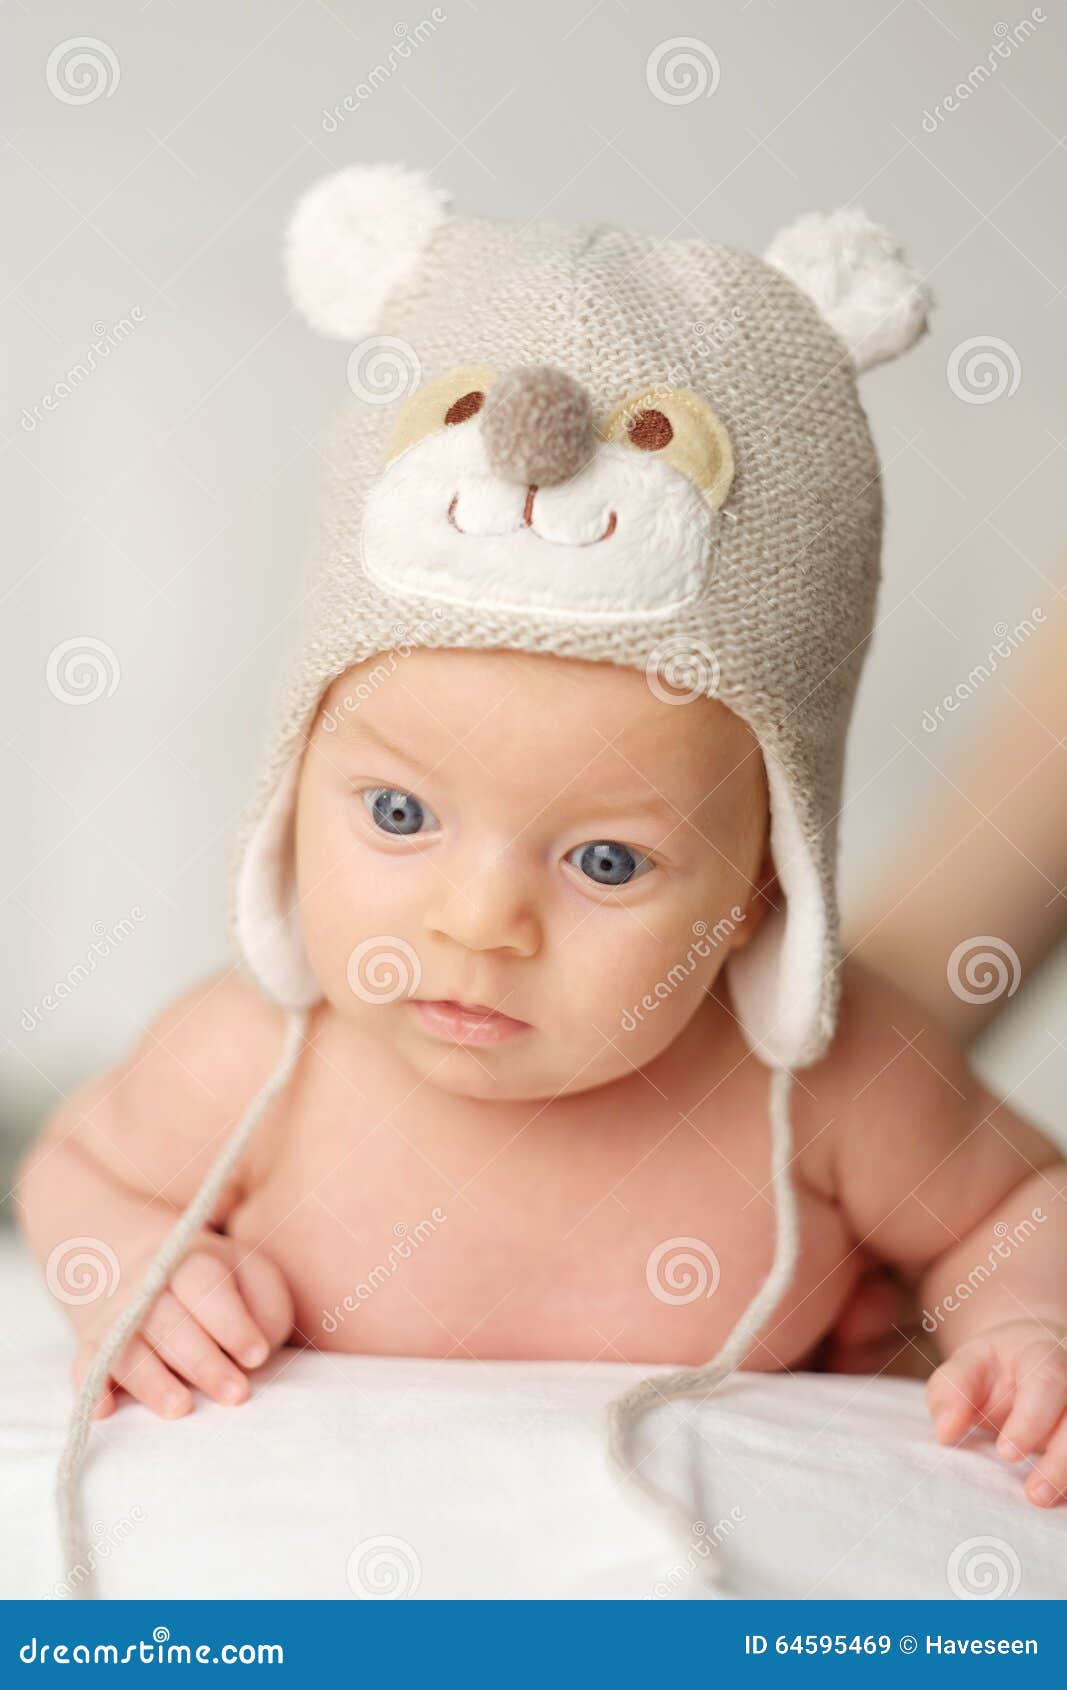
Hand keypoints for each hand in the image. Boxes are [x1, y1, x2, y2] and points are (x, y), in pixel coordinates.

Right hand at [72, 1233, 293, 1420]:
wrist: (146, 1264)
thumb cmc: (218, 1281)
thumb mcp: (252, 1275)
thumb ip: (265, 1305)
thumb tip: (257, 1350)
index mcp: (191, 1260)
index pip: (205, 1285)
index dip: (231, 1322)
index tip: (257, 1356)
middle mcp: (147, 1286)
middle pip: (168, 1321)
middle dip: (202, 1361)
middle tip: (235, 1394)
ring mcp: (116, 1316)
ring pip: (125, 1346)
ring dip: (151, 1379)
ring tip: (180, 1408)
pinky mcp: (93, 1345)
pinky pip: (84, 1365)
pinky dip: (93, 1387)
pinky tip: (107, 1410)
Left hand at [926, 1318, 1066, 1505]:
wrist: (1026, 1364)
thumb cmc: (993, 1368)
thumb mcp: (966, 1368)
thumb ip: (950, 1393)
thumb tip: (945, 1432)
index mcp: (1042, 1354)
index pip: (1048, 1381)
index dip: (1031, 1420)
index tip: (1006, 1454)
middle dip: (1061, 1460)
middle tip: (1033, 1493)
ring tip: (1041, 1499)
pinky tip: (1057, 1497)